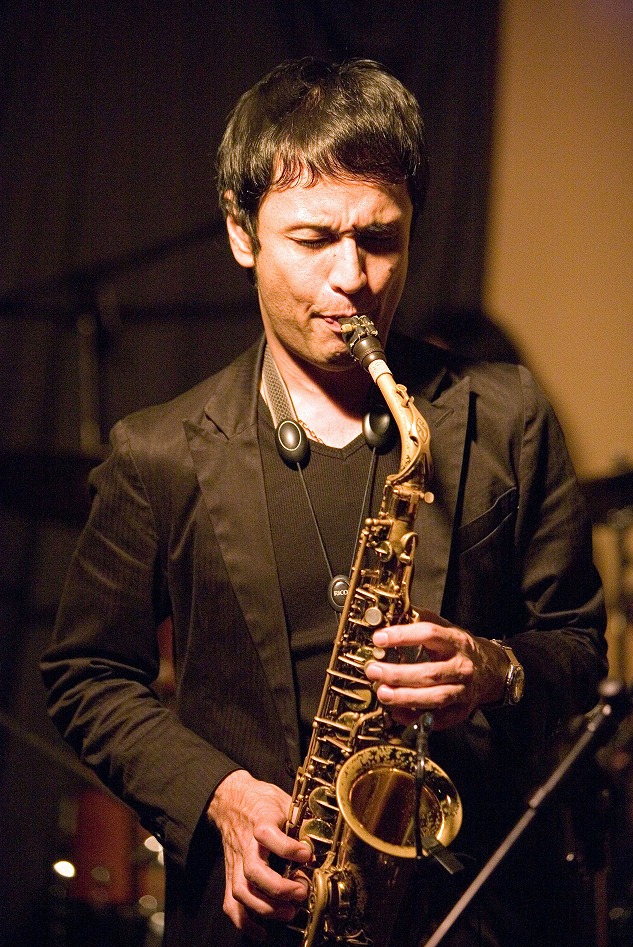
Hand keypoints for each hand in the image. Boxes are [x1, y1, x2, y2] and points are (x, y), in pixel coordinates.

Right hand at [207, 769, 311, 938]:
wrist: (231, 800)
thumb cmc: (261, 802)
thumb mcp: (284, 801)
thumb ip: (301, 820)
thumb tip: (321, 837)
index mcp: (260, 822)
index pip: (267, 835)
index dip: (287, 847)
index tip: (306, 854)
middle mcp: (246, 845)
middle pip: (254, 871)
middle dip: (279, 887)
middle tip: (301, 892)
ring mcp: (237, 863)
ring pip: (242, 891)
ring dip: (265, 907)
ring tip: (288, 912)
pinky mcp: (232, 876)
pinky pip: (231, 904)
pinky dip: (245, 921)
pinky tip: (262, 929)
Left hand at [364, 610, 507, 728]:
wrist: (493, 671)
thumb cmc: (462, 649)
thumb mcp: (447, 629)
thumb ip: (423, 620)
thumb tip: (394, 610)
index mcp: (455, 641)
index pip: (429, 634)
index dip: (403, 636)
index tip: (379, 638)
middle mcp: (461, 667)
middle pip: (429, 673)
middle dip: (398, 674)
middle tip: (373, 671)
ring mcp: (463, 691)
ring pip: (434, 698)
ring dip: (405, 698)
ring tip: (382, 693)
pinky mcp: (461, 711)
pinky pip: (438, 719)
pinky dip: (417, 718)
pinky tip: (397, 713)